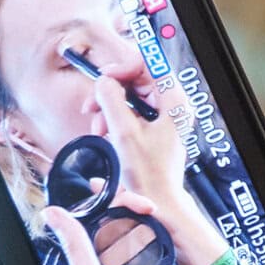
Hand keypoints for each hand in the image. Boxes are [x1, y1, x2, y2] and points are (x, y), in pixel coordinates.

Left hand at [43, 204, 175, 264]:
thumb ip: (77, 248)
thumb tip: (53, 215)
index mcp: (86, 262)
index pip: (91, 220)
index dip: (106, 203)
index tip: (120, 197)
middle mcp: (104, 264)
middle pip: (115, 221)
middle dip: (129, 207)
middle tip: (146, 206)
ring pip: (133, 231)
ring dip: (144, 220)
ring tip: (154, 212)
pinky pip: (151, 248)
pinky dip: (157, 236)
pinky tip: (161, 231)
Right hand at [93, 76, 190, 212]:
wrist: (156, 201)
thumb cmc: (147, 173)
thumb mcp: (124, 133)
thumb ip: (112, 100)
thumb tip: (103, 80)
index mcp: (173, 101)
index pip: (148, 63)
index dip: (122, 67)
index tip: (103, 79)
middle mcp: (171, 104)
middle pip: (135, 78)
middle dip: (109, 93)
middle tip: (91, 108)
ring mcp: (163, 115)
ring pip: (128, 95)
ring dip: (107, 108)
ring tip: (98, 129)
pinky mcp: (153, 125)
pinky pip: (129, 110)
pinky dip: (113, 119)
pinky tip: (105, 134)